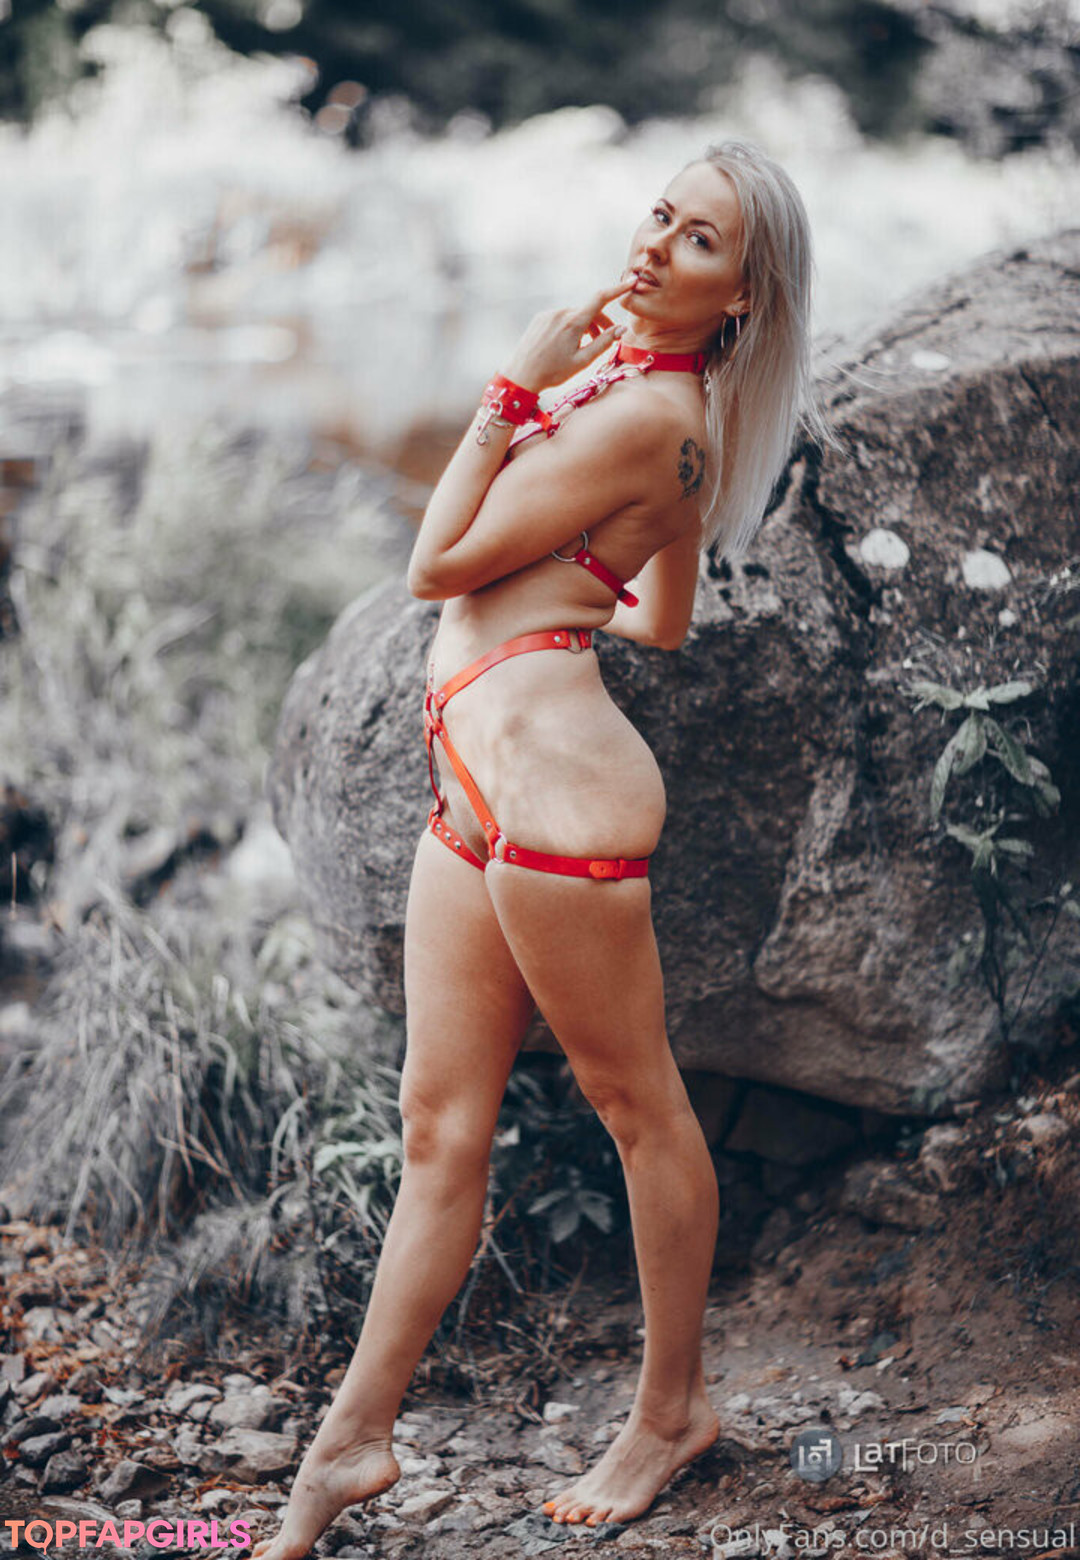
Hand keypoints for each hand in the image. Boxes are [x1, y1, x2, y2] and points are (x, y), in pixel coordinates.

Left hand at [501, 278, 635, 391]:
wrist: (521, 375)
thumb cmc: (553, 372)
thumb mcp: (582, 361)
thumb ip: (603, 343)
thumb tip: (622, 329)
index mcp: (573, 323)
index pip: (600, 298)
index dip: (617, 290)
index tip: (631, 283)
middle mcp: (561, 313)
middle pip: (589, 310)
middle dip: (601, 322)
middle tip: (608, 338)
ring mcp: (549, 313)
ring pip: (575, 315)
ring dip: (585, 326)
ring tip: (584, 345)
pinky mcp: (541, 317)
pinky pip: (562, 317)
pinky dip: (570, 326)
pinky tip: (566, 343)